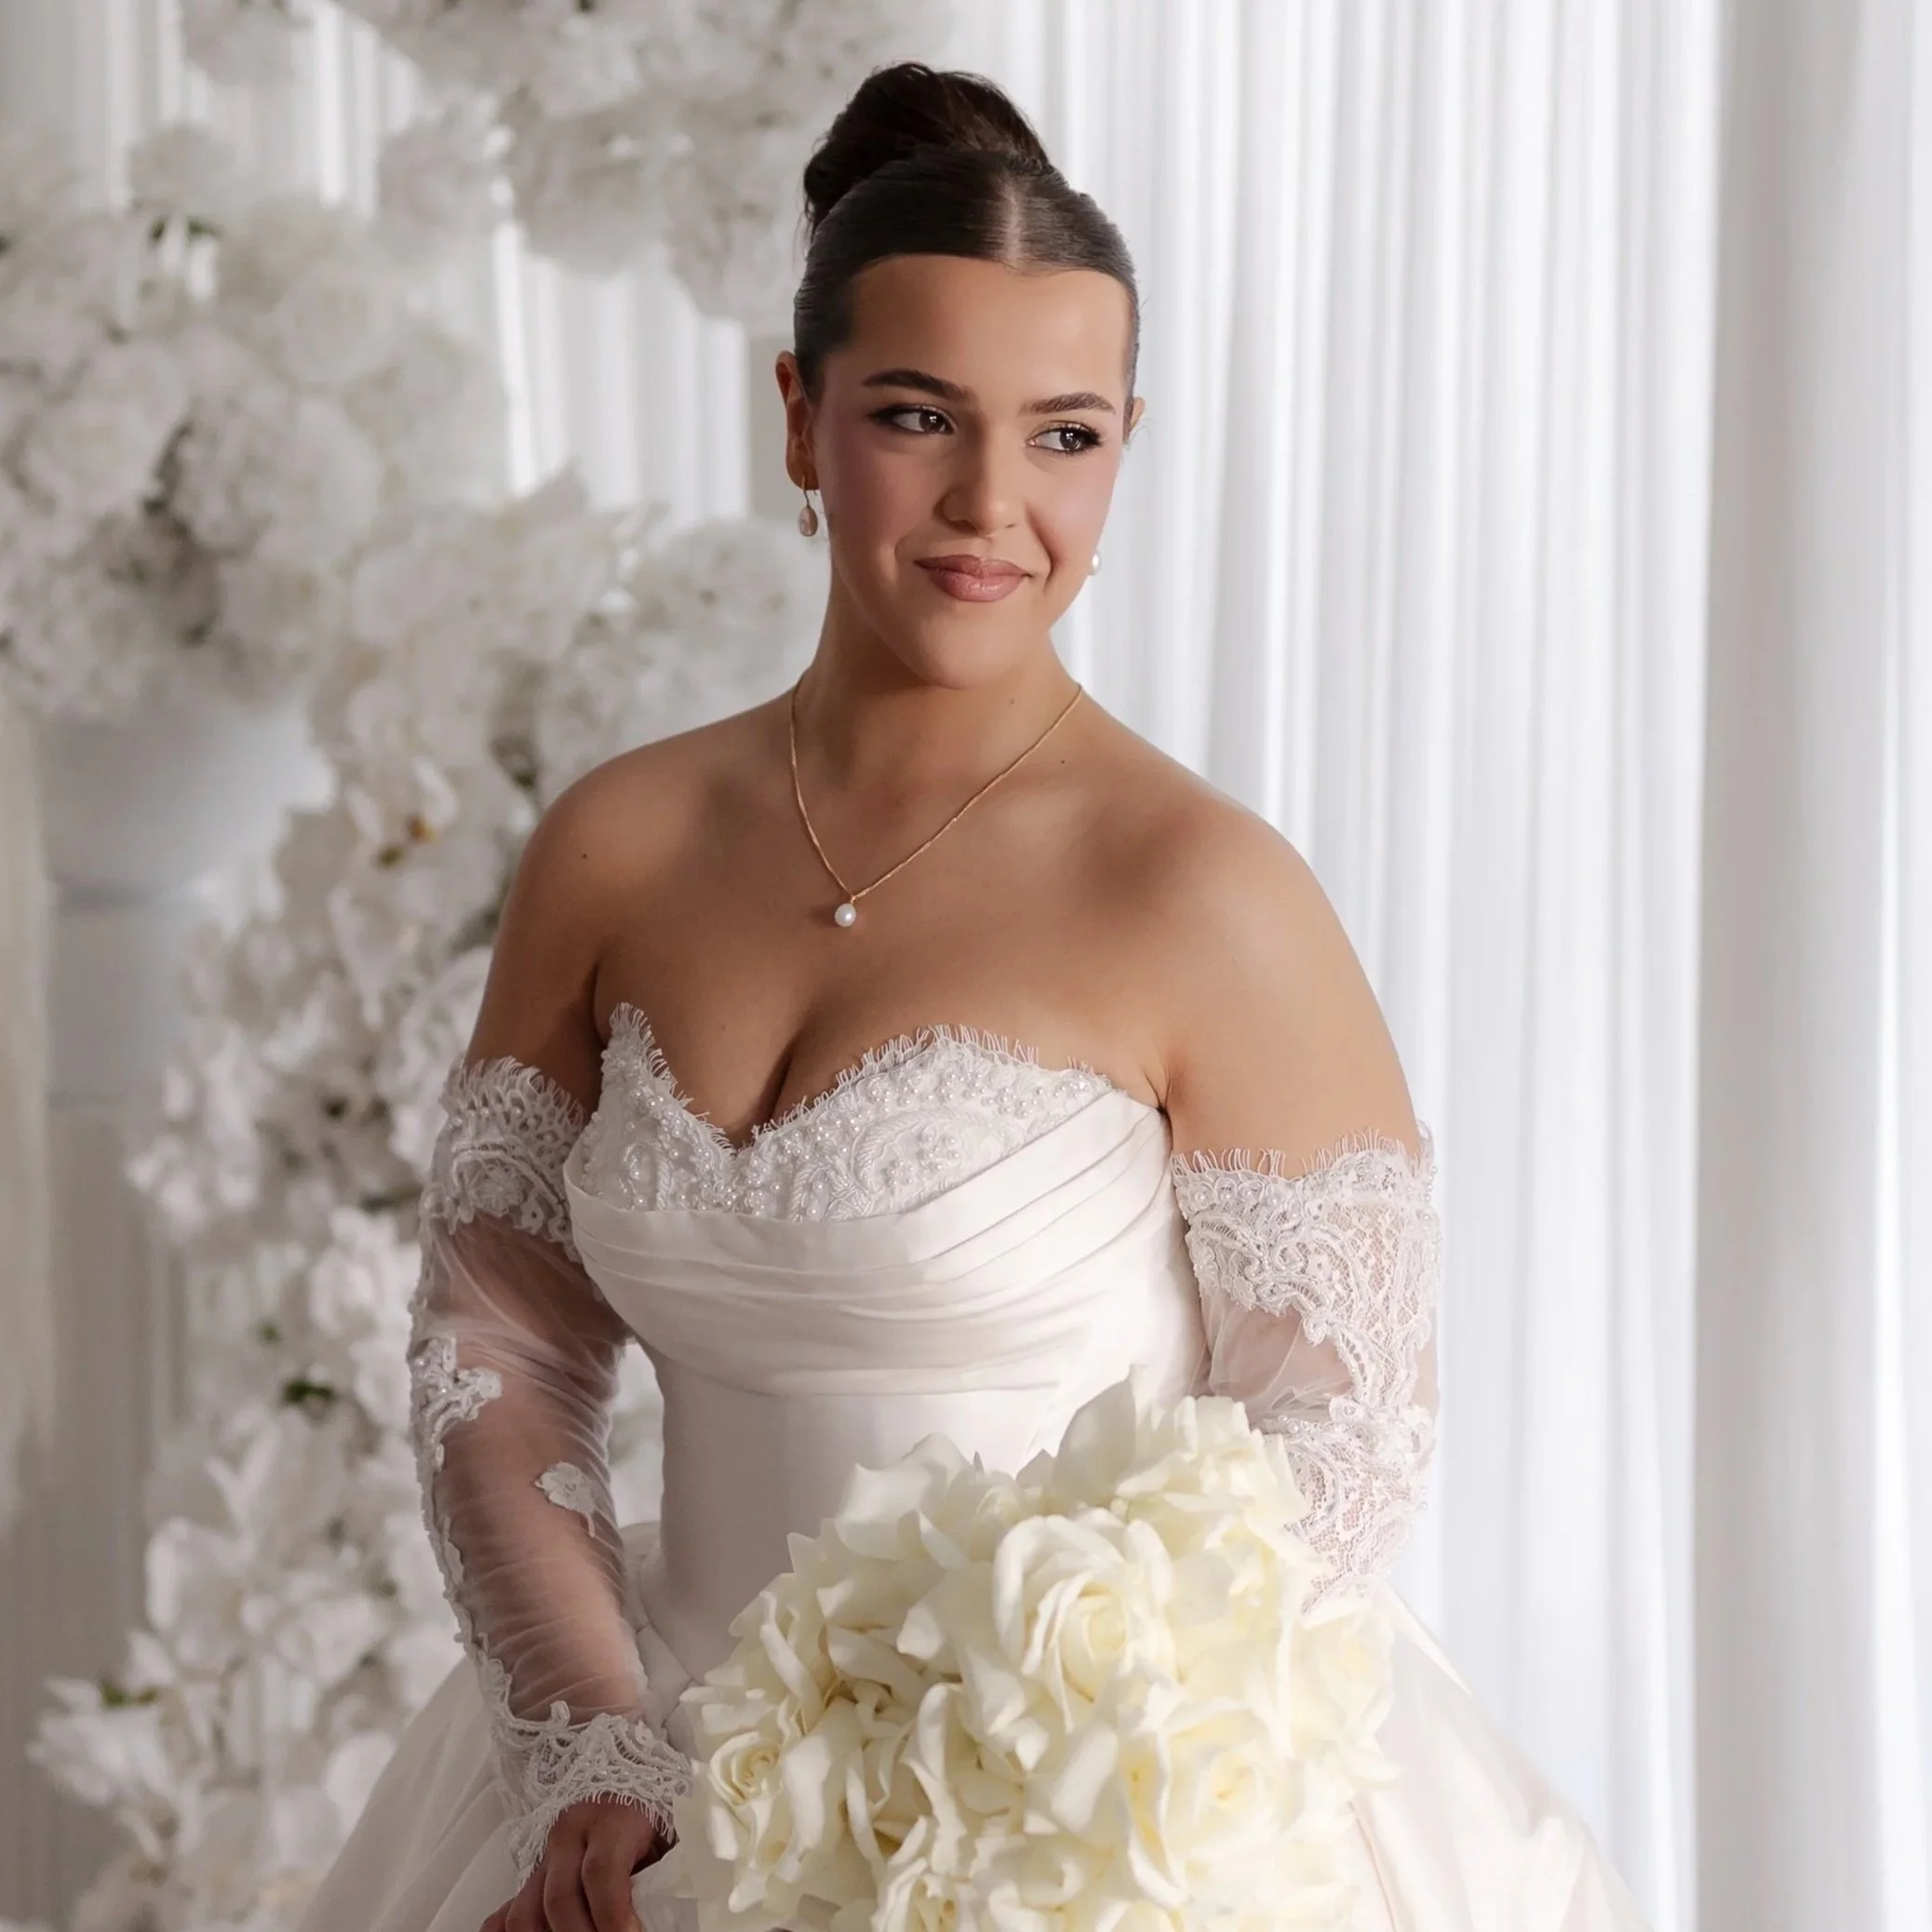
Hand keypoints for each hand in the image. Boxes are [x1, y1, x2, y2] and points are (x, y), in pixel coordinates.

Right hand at [482, 1796, 667, 1931]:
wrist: (627, 1784)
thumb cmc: (655, 1819)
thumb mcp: (670, 1837)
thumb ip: (668, 1872)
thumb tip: (673, 1913)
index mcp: (611, 1820)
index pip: (601, 1872)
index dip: (612, 1915)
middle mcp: (569, 1835)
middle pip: (560, 1899)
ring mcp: (544, 1858)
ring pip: (525, 1912)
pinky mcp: (530, 1876)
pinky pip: (505, 1913)